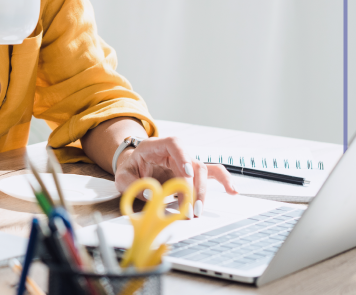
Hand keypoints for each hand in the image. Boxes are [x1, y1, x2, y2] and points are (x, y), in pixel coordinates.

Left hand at [113, 136, 237, 218]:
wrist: (134, 167)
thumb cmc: (130, 169)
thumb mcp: (122, 176)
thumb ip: (132, 183)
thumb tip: (150, 192)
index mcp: (156, 146)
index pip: (175, 144)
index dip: (183, 157)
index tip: (186, 175)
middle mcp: (175, 152)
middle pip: (192, 164)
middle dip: (192, 188)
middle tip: (189, 209)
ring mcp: (186, 162)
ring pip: (202, 172)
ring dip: (201, 193)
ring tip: (196, 211)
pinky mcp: (192, 173)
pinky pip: (212, 174)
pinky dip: (224, 181)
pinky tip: (233, 191)